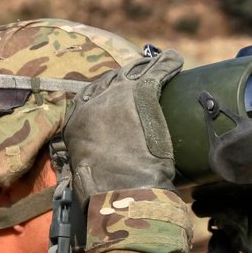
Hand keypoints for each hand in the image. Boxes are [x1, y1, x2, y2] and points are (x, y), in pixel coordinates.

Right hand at [61, 48, 183, 207]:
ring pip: (131, 72)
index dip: (104, 93)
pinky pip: (157, 70)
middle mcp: (92, 104)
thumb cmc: (105, 193)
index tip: (116, 93)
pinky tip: (176, 59)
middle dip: (123, 78)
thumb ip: (92, 163)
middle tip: (139, 77)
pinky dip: (167, 64)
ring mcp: (116, 95)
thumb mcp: (89, 172)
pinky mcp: (142, 93)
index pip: (88, 97)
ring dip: (145, 68)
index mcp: (75, 123)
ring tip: (158, 66)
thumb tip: (103, 174)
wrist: (119, 193)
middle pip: (109, 81)